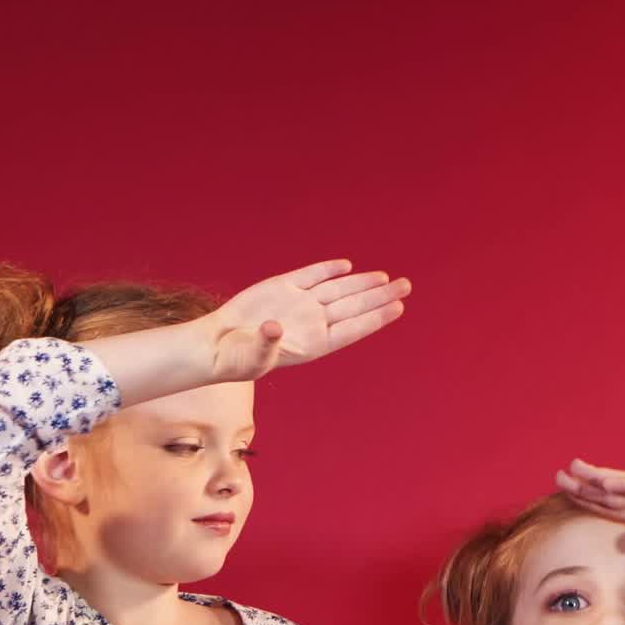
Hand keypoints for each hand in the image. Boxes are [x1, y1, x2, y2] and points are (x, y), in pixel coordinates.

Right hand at [207, 259, 410, 380]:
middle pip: (353, 306)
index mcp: (314, 343)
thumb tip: (274, 326)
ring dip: (361, 282)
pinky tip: (347, 266)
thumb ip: (267, 343)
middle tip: (406, 286)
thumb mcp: (254, 356)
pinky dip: (328, 270)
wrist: (218, 344)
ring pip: (338, 290)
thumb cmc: (239, 359)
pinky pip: (311, 276)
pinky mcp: (282, 287)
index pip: (352, 328)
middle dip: (380, 295)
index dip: (375, 318)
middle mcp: (313, 322)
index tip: (398, 308)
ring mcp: (300, 303)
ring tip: (386, 277)